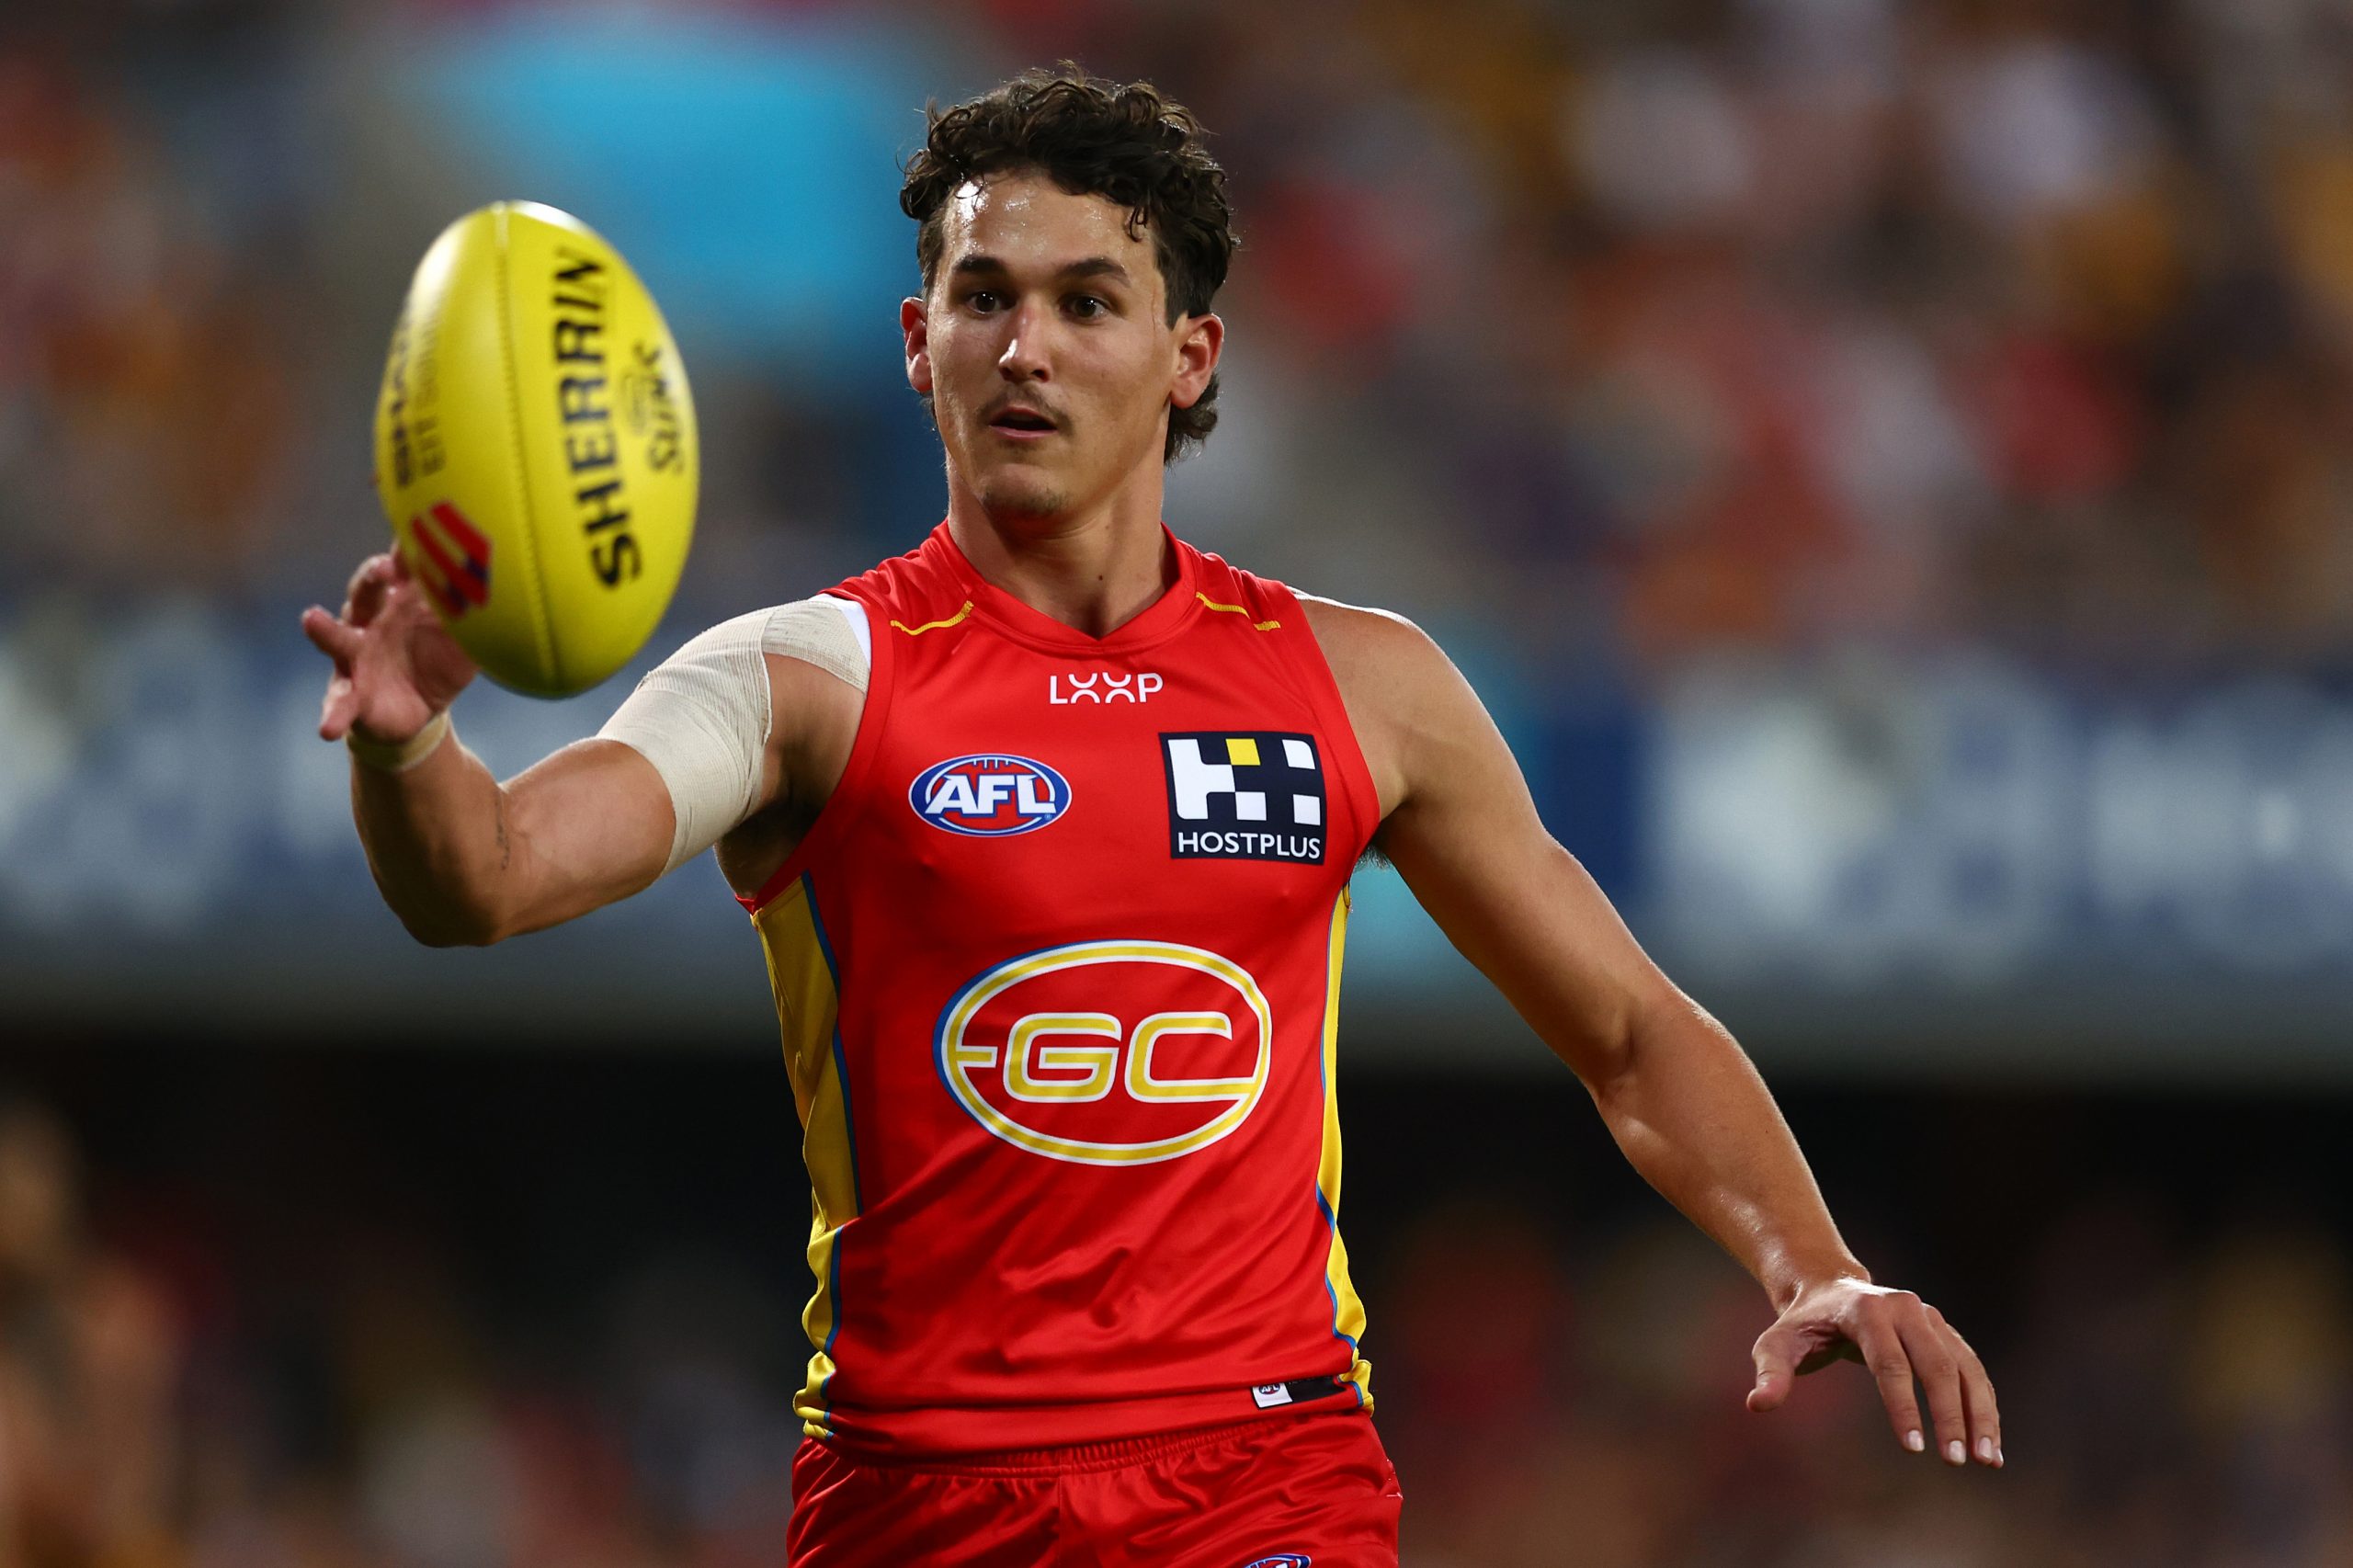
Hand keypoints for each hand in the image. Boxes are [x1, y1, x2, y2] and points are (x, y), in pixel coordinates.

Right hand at [300, 553, 476, 743]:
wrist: (420, 711)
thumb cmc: (439, 661)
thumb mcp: (463, 642)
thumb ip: (477, 622)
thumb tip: (511, 601)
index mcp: (400, 602)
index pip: (400, 569)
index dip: (407, 553)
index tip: (419, 541)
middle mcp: (371, 621)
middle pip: (365, 591)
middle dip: (372, 577)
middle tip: (384, 568)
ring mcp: (356, 656)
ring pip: (337, 638)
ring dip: (325, 628)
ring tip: (312, 619)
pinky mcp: (350, 693)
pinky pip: (339, 702)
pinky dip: (333, 714)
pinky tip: (327, 728)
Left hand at [1747, 1277, 2000, 1468]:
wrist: (1828, 1289)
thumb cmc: (1801, 1325)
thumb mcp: (1776, 1344)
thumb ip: (1770, 1373)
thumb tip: (1758, 1405)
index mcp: (1866, 1309)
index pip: (1889, 1361)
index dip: (1902, 1405)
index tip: (1913, 1448)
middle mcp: (1906, 1308)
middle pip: (1936, 1364)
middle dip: (1948, 1415)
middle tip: (1952, 1461)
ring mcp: (1930, 1318)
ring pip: (1964, 1367)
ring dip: (1979, 1414)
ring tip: (1986, 1460)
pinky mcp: (1945, 1333)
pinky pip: (1971, 1370)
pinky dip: (1983, 1406)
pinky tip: (1989, 1444)